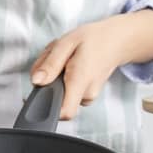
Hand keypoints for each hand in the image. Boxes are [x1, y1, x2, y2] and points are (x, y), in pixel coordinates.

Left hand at [30, 9, 152, 119]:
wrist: (116, 41)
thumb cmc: (93, 40)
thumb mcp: (67, 43)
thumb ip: (50, 64)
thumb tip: (36, 82)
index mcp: (80, 80)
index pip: (64, 112)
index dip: (47, 108)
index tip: (41, 92)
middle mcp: (86, 94)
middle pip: (55, 100)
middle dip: (47, 82)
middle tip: (54, 61)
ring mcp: (87, 98)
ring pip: (60, 96)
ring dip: (54, 79)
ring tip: (64, 60)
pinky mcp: (86, 97)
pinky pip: (67, 94)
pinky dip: (62, 81)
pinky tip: (69, 67)